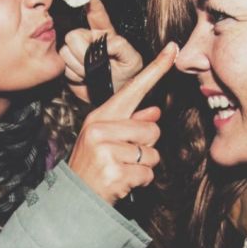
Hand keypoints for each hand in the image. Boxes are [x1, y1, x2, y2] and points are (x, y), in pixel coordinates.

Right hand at [60, 0, 143, 102]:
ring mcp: (77, 51)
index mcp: (105, 34)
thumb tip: (105, 43)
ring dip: (80, 67)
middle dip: (83, 53)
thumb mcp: (132, 60)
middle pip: (73, 35)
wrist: (113, 95)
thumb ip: (122, 47)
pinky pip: (64, 67)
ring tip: (92, 73)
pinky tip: (84, 77)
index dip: (90, 1)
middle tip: (95, 65)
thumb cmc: (126, 77)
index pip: (97, 13)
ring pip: (66, 51)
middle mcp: (88, 38)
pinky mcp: (68, 65)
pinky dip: (75, 75)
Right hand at [67, 42, 177, 204]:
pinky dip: (140, 182)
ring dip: (143, 167)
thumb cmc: (92, 167)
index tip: (173, 49)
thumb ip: (130, 124)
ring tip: (121, 170)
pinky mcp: (115, 172)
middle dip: (146, 147)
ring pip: (152, 154)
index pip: (134, 89)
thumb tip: (154, 112)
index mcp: (100, 117)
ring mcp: (106, 151)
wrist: (74, 198)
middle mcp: (100, 129)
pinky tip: (123, 183)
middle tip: (124, 158)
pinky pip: (147, 173)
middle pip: (152, 129)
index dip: (156, 68)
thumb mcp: (105, 140)